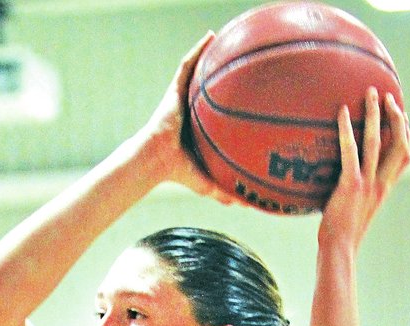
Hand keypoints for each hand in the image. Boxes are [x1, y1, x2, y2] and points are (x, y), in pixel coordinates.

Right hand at [137, 33, 234, 202]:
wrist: (157, 160)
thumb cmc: (178, 172)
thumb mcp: (207, 182)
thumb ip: (225, 192)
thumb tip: (246, 205)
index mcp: (202, 129)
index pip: (219, 113)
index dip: (233, 104)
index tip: (251, 97)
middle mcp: (193, 112)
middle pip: (211, 89)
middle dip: (224, 77)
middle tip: (245, 66)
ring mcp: (183, 99)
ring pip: (200, 73)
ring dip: (211, 56)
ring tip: (227, 41)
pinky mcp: (174, 91)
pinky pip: (187, 65)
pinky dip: (197, 50)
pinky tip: (209, 37)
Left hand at [319, 87, 409, 247]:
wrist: (339, 250)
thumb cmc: (342, 234)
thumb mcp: (356, 210)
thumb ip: (358, 193)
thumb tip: (344, 182)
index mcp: (384, 189)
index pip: (404, 155)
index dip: (404, 132)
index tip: (400, 114)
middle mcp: (381, 184)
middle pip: (398, 142)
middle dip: (395, 116)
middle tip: (388, 96)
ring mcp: (367, 184)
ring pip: (378, 140)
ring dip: (375, 114)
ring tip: (371, 93)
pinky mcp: (350, 185)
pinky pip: (350, 151)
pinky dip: (347, 129)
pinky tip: (342, 112)